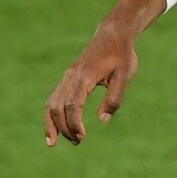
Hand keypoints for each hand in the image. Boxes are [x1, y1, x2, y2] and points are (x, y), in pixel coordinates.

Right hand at [44, 21, 140, 147]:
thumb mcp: (125, 76)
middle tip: (77, 142)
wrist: (112, 34)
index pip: (73, 104)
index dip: (74, 123)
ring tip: (53, 143)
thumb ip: (114, 97)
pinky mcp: (68, 78)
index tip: (82, 136)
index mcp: (85, 77)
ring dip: (52, 124)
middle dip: (63, 127)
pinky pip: (54, 98)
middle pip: (57, 106)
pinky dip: (51, 114)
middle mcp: (71, 77)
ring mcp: (67, 77)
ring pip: (50, 103)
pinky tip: (54, 129)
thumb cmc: (121, 55)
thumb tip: (103, 120)